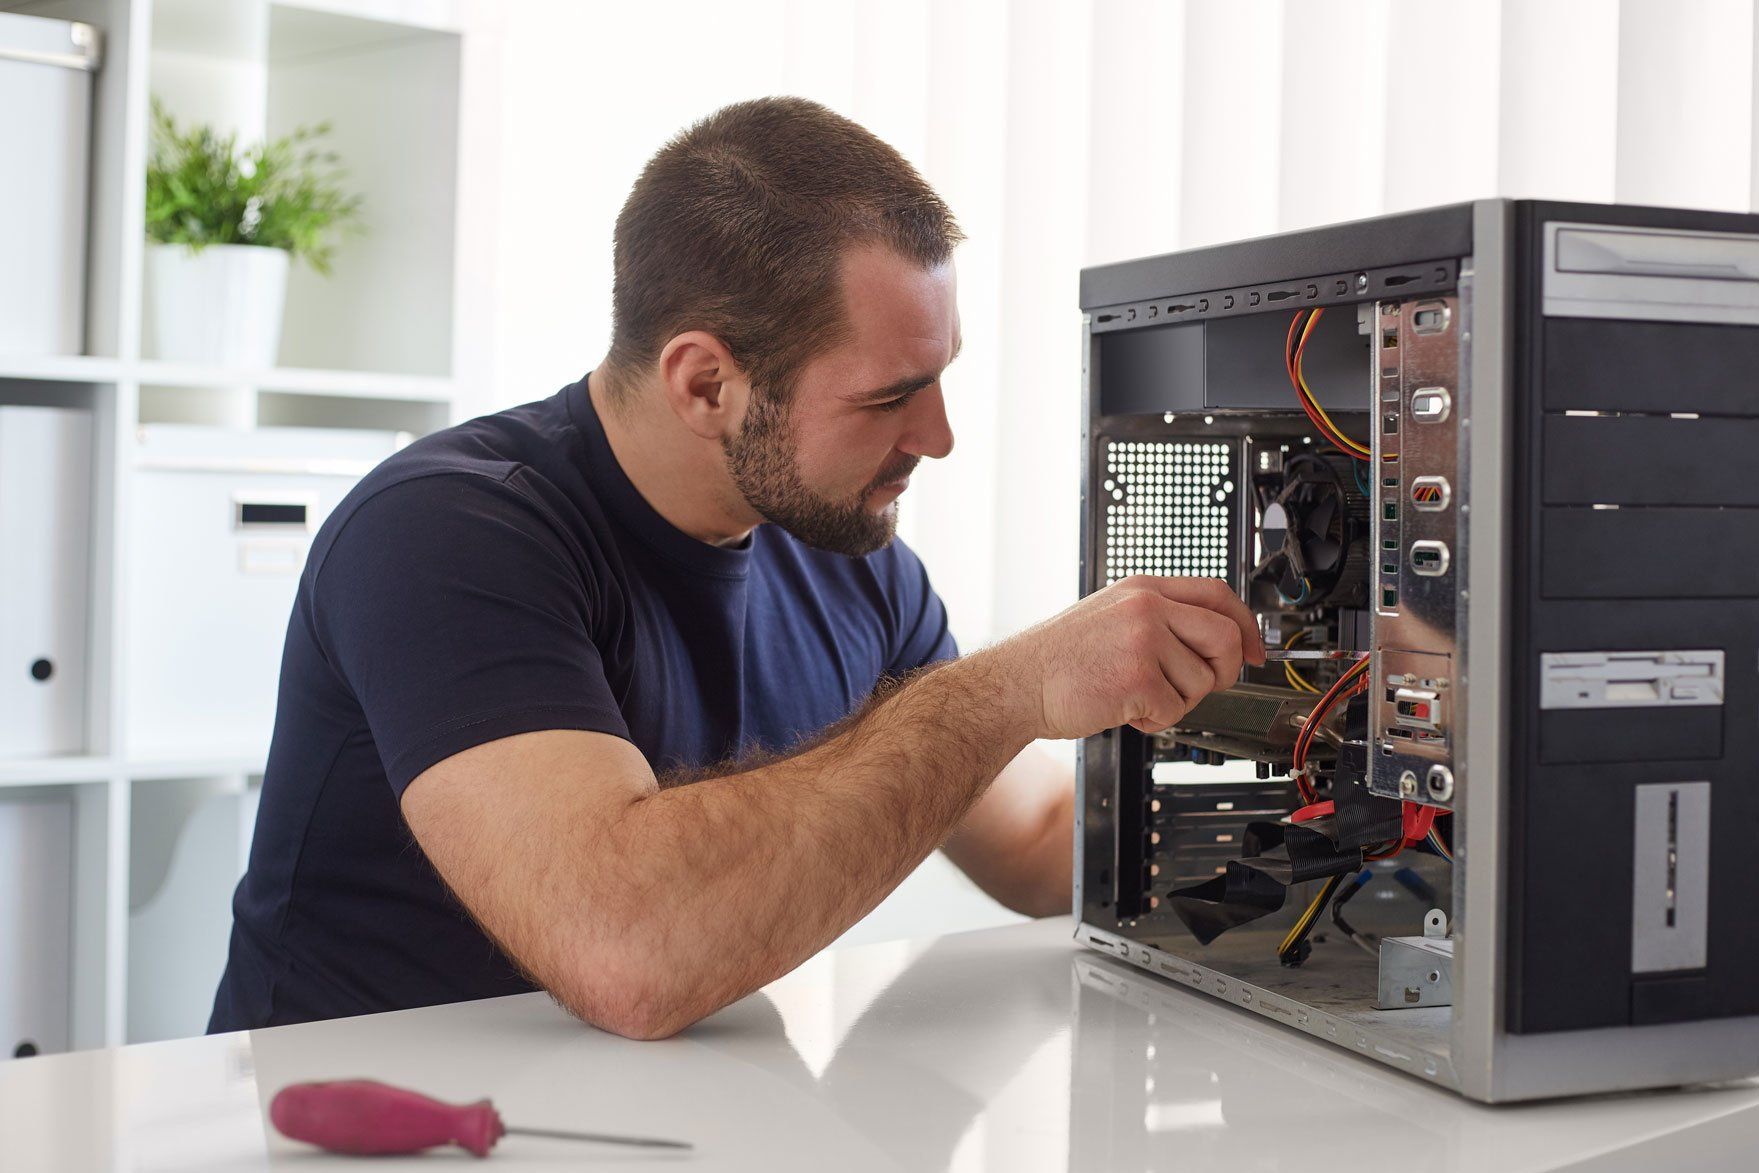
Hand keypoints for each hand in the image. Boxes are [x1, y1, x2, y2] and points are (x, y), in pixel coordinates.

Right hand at [988, 577, 1263, 740]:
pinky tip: (1125, 710)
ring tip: (1138, 696)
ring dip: (1177, 701)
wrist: (1016, 684)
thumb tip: (1210, 641)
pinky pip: (1176, 710)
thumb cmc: (1057, 658)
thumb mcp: (1110, 614)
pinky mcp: (1137, 678)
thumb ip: (1157, 617)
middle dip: (1222, 672)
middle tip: (1199, 686)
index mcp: (1143, 588)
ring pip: (1202, 681)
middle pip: (1224, 637)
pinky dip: (1154, 720)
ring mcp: (1143, 641)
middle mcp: (1147, 608)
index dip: (1245, 625)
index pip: (1218, 594)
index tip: (1254, 652)